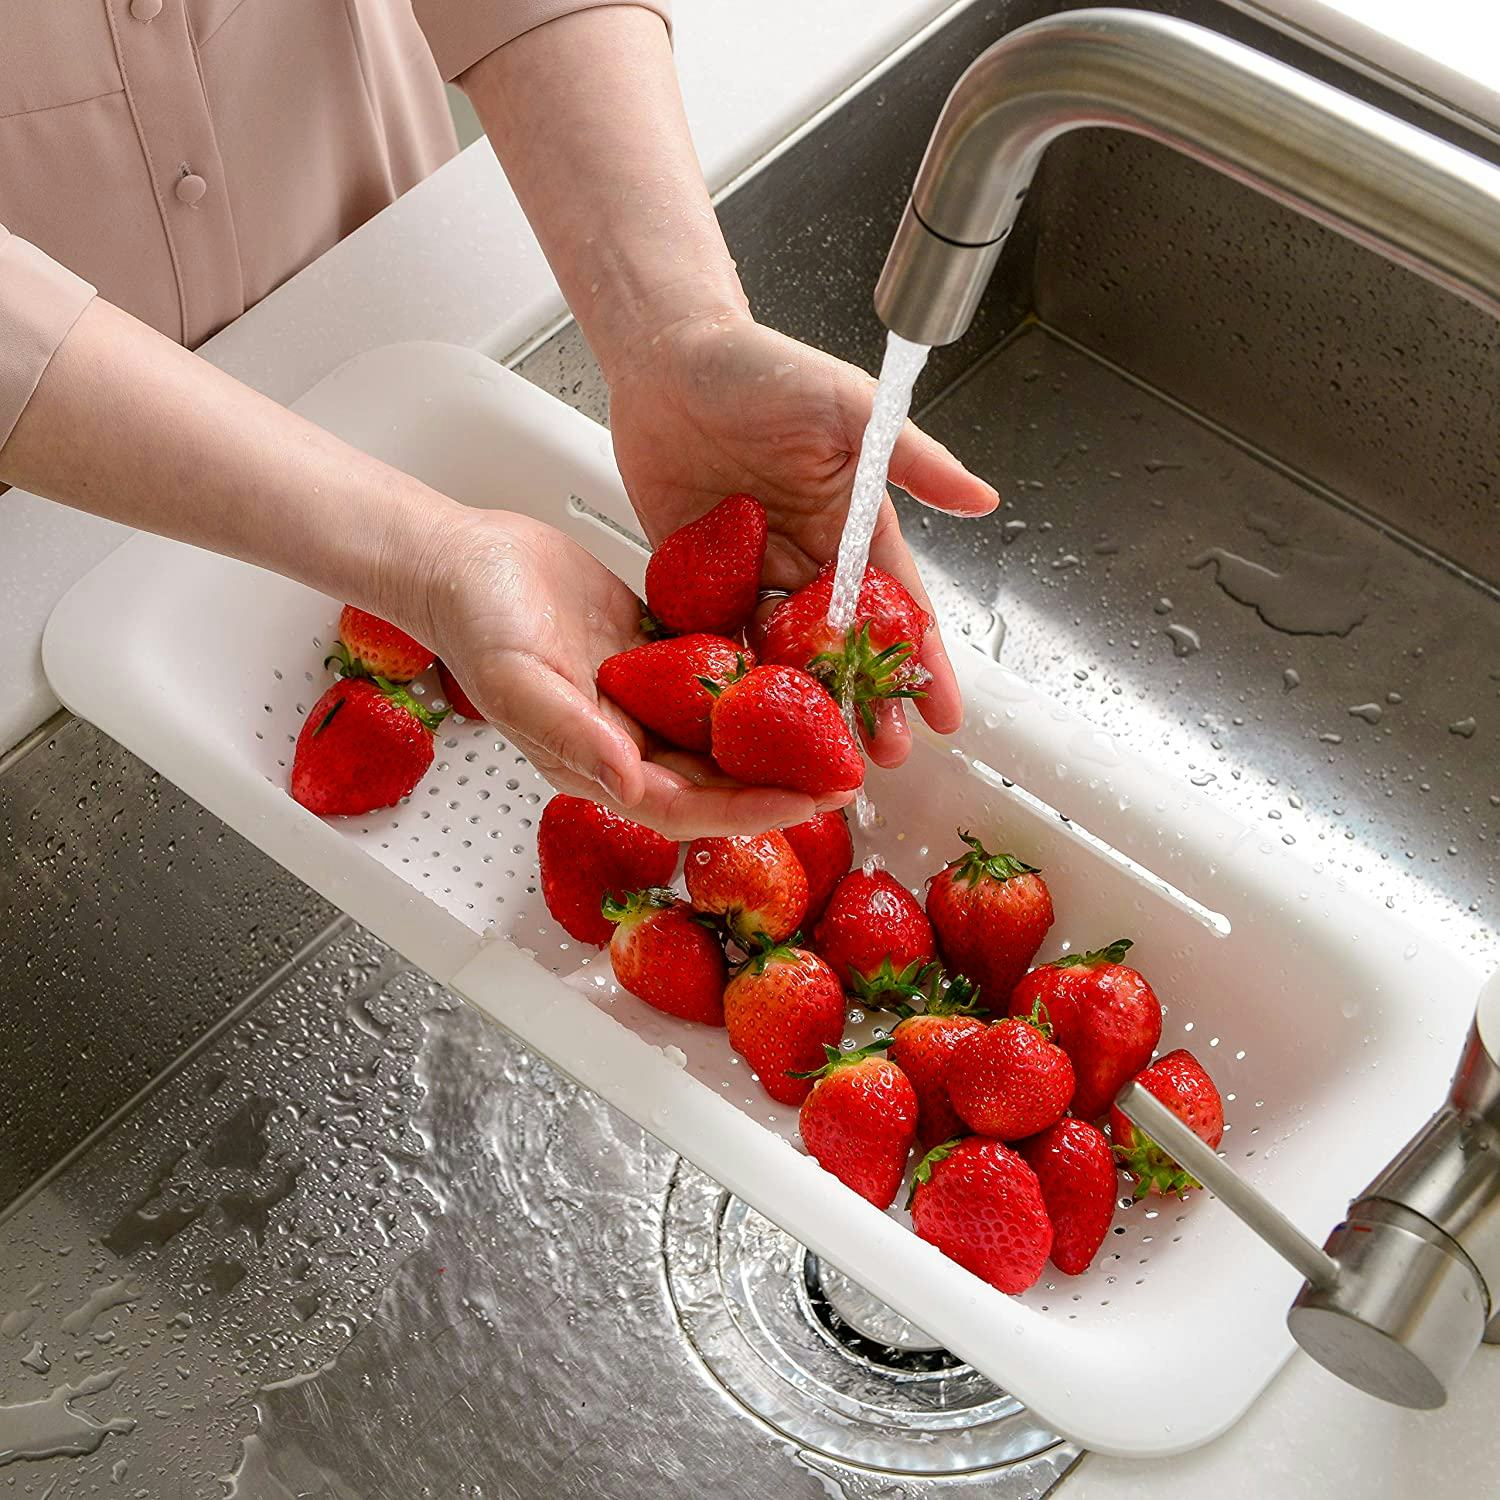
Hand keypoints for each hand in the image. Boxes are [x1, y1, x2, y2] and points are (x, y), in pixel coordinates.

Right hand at [417, 507, 850, 838]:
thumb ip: (576, 737)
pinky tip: (800, 667)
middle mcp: (630, 742)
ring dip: (778, 735)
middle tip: (849, 772)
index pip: (691, 807)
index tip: (811, 803)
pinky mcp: (655, 656)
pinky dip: (754, 679)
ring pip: (724, 731)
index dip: (752, 810)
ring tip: (838, 726)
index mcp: (601, 766)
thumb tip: (632, 786)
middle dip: (784, 781)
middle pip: (720, 777)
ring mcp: (645, 700)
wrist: (464, 560)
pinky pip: (714, 677)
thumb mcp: (521, 684)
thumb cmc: (476, 624)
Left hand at [608, 312, 999, 766]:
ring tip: (820, 756)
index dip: (922, 664)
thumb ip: (913, 458)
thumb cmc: (762, 367)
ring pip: (785, 654)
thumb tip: (983, 500)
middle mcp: (808, 554)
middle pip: (844, 645)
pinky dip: (732, 676)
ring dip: (805, 704)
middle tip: (882, 758)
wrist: (668, 356)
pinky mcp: (698, 573)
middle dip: (868, 700)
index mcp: (851, 521)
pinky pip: (718, 633)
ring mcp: (753, 568)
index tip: (944, 718)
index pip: (897, 605)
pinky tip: (744, 722)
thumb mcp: (847, 407)